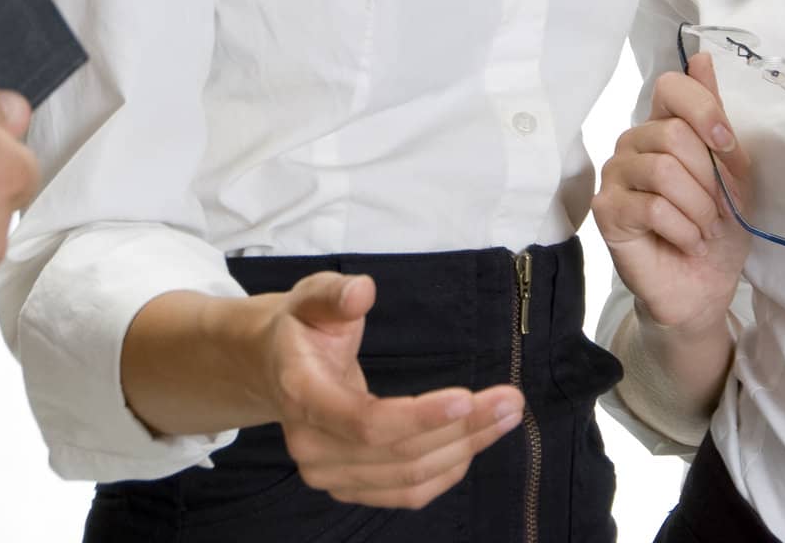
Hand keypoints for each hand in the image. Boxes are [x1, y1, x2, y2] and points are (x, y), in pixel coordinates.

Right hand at [261, 272, 525, 508]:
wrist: (274, 366)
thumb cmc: (301, 326)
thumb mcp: (311, 295)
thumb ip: (335, 293)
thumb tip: (363, 291)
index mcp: (302, 395)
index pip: (365, 422)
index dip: (419, 417)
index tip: (468, 397)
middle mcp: (311, 446)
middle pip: (398, 453)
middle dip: (462, 429)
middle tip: (511, 400)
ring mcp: (329, 474)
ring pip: (408, 477)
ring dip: (464, 450)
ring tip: (505, 416)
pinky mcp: (349, 485)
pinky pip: (405, 492)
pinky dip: (446, 471)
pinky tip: (475, 442)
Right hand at [592, 51, 752, 330]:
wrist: (704, 286)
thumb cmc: (718, 228)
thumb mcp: (733, 173)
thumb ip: (716, 120)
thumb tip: (701, 57)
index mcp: (663, 126)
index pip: (671, 86)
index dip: (704, 110)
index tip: (727, 146)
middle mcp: (633, 142)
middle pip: (673, 134)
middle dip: (709, 179)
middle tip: (717, 210)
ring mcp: (615, 175)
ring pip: (663, 171)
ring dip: (699, 208)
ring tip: (703, 228)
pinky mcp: (606, 210)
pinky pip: (652, 207)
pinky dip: (683, 229)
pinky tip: (686, 240)